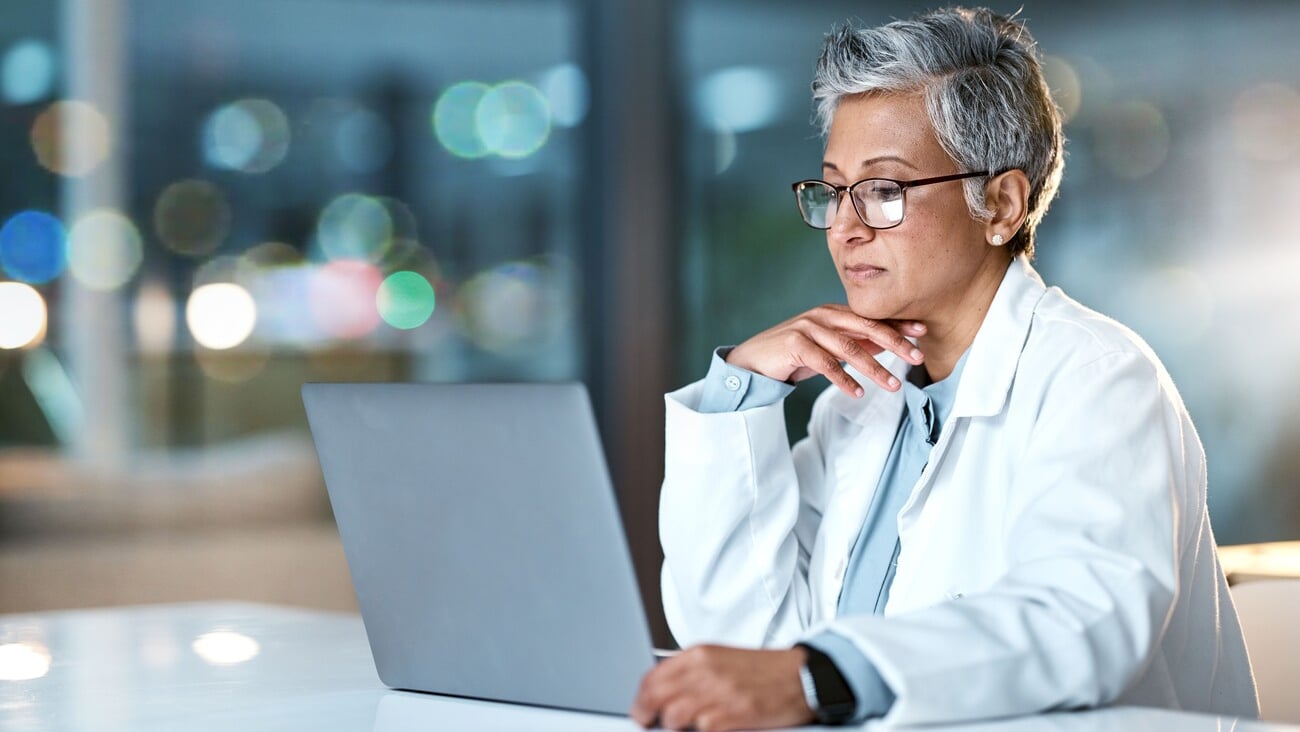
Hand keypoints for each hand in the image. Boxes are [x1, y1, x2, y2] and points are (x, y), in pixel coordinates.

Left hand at [630, 645, 812, 731]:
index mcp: (700, 654)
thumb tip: (663, 692)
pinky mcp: (731, 716)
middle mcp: (705, 670)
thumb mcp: (722, 659)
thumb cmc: (764, 671)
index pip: (653, 676)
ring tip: (687, 726)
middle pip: (656, 697)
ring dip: (675, 726)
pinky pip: (701, 731)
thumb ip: (692, 672)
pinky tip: (709, 728)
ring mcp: (717, 693)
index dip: (641, 697)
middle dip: (647, 715)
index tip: (640, 709)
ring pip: (673, 717)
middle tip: (649, 723)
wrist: (800, 676)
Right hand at [726, 305, 925, 395]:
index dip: (897, 325)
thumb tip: (888, 343)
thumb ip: (855, 342)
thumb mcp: (828, 346)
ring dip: (874, 367)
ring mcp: (807, 328)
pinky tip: (858, 392)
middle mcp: (822, 315)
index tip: (922, 333)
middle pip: (865, 327)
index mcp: (833, 312)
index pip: (871, 318)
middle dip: (894, 342)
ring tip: (893, 384)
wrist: (753, 361)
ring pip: (848, 348)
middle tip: (917, 357)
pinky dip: (843, 379)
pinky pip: (825, 363)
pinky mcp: (794, 345)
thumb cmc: (793, 354)